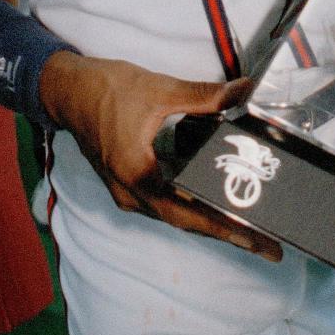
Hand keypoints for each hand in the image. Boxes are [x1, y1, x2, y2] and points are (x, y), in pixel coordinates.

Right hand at [40, 52, 281, 261]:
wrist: (66, 89)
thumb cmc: (106, 90)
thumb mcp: (159, 89)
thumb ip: (204, 96)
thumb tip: (244, 92)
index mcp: (137, 175)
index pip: (190, 213)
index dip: (226, 229)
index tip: (258, 243)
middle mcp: (130, 194)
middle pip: (186, 222)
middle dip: (228, 234)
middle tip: (268, 245)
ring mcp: (127, 193)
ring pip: (175, 217)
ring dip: (210, 224)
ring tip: (249, 229)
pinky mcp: (127, 185)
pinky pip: (165, 205)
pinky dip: (191, 209)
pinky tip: (214, 205)